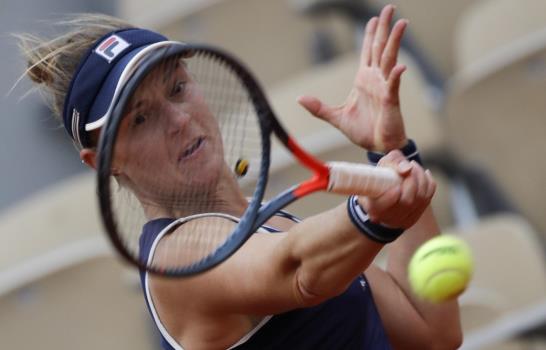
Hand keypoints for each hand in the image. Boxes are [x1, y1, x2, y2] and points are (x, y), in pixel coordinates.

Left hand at [298, 4, 407, 151]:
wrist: (377, 146)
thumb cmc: (362, 130)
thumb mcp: (335, 117)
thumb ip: (318, 107)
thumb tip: (299, 98)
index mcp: (363, 79)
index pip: (367, 51)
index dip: (370, 34)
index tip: (373, 18)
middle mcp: (376, 79)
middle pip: (380, 48)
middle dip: (384, 28)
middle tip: (390, 8)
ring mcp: (384, 88)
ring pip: (390, 59)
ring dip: (395, 42)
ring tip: (402, 24)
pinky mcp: (391, 100)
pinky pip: (393, 85)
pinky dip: (395, 75)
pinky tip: (400, 67)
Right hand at [358, 150, 435, 228]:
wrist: (385, 189)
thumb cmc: (381, 175)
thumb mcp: (382, 166)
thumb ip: (392, 163)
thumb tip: (407, 169)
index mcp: (372, 207)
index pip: (381, 207)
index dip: (389, 198)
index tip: (396, 186)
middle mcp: (387, 218)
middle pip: (406, 202)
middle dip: (412, 181)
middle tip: (410, 165)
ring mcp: (402, 220)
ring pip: (420, 200)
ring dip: (421, 178)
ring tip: (414, 166)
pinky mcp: (414, 217)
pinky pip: (428, 199)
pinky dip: (429, 184)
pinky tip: (424, 173)